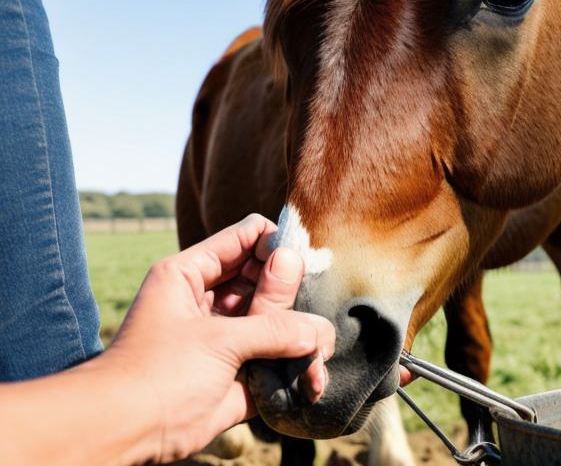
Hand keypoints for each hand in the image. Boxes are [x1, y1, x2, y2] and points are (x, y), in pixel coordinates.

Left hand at [100, 214, 334, 461]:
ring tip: (317, 350)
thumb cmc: (157, 375)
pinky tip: (314, 375)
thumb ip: (273, 322)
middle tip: (309, 313)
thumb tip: (320, 319)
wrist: (125, 434)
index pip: (245, 239)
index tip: (308, 261)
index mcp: (190, 276)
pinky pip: (279, 362)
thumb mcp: (219, 339)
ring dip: (301, 334)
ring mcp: (225, 339)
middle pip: (268, 280)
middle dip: (295, 295)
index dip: (277, 244)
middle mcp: (208, 303)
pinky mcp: (239, 375)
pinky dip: (299, 368)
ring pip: (278, 322)